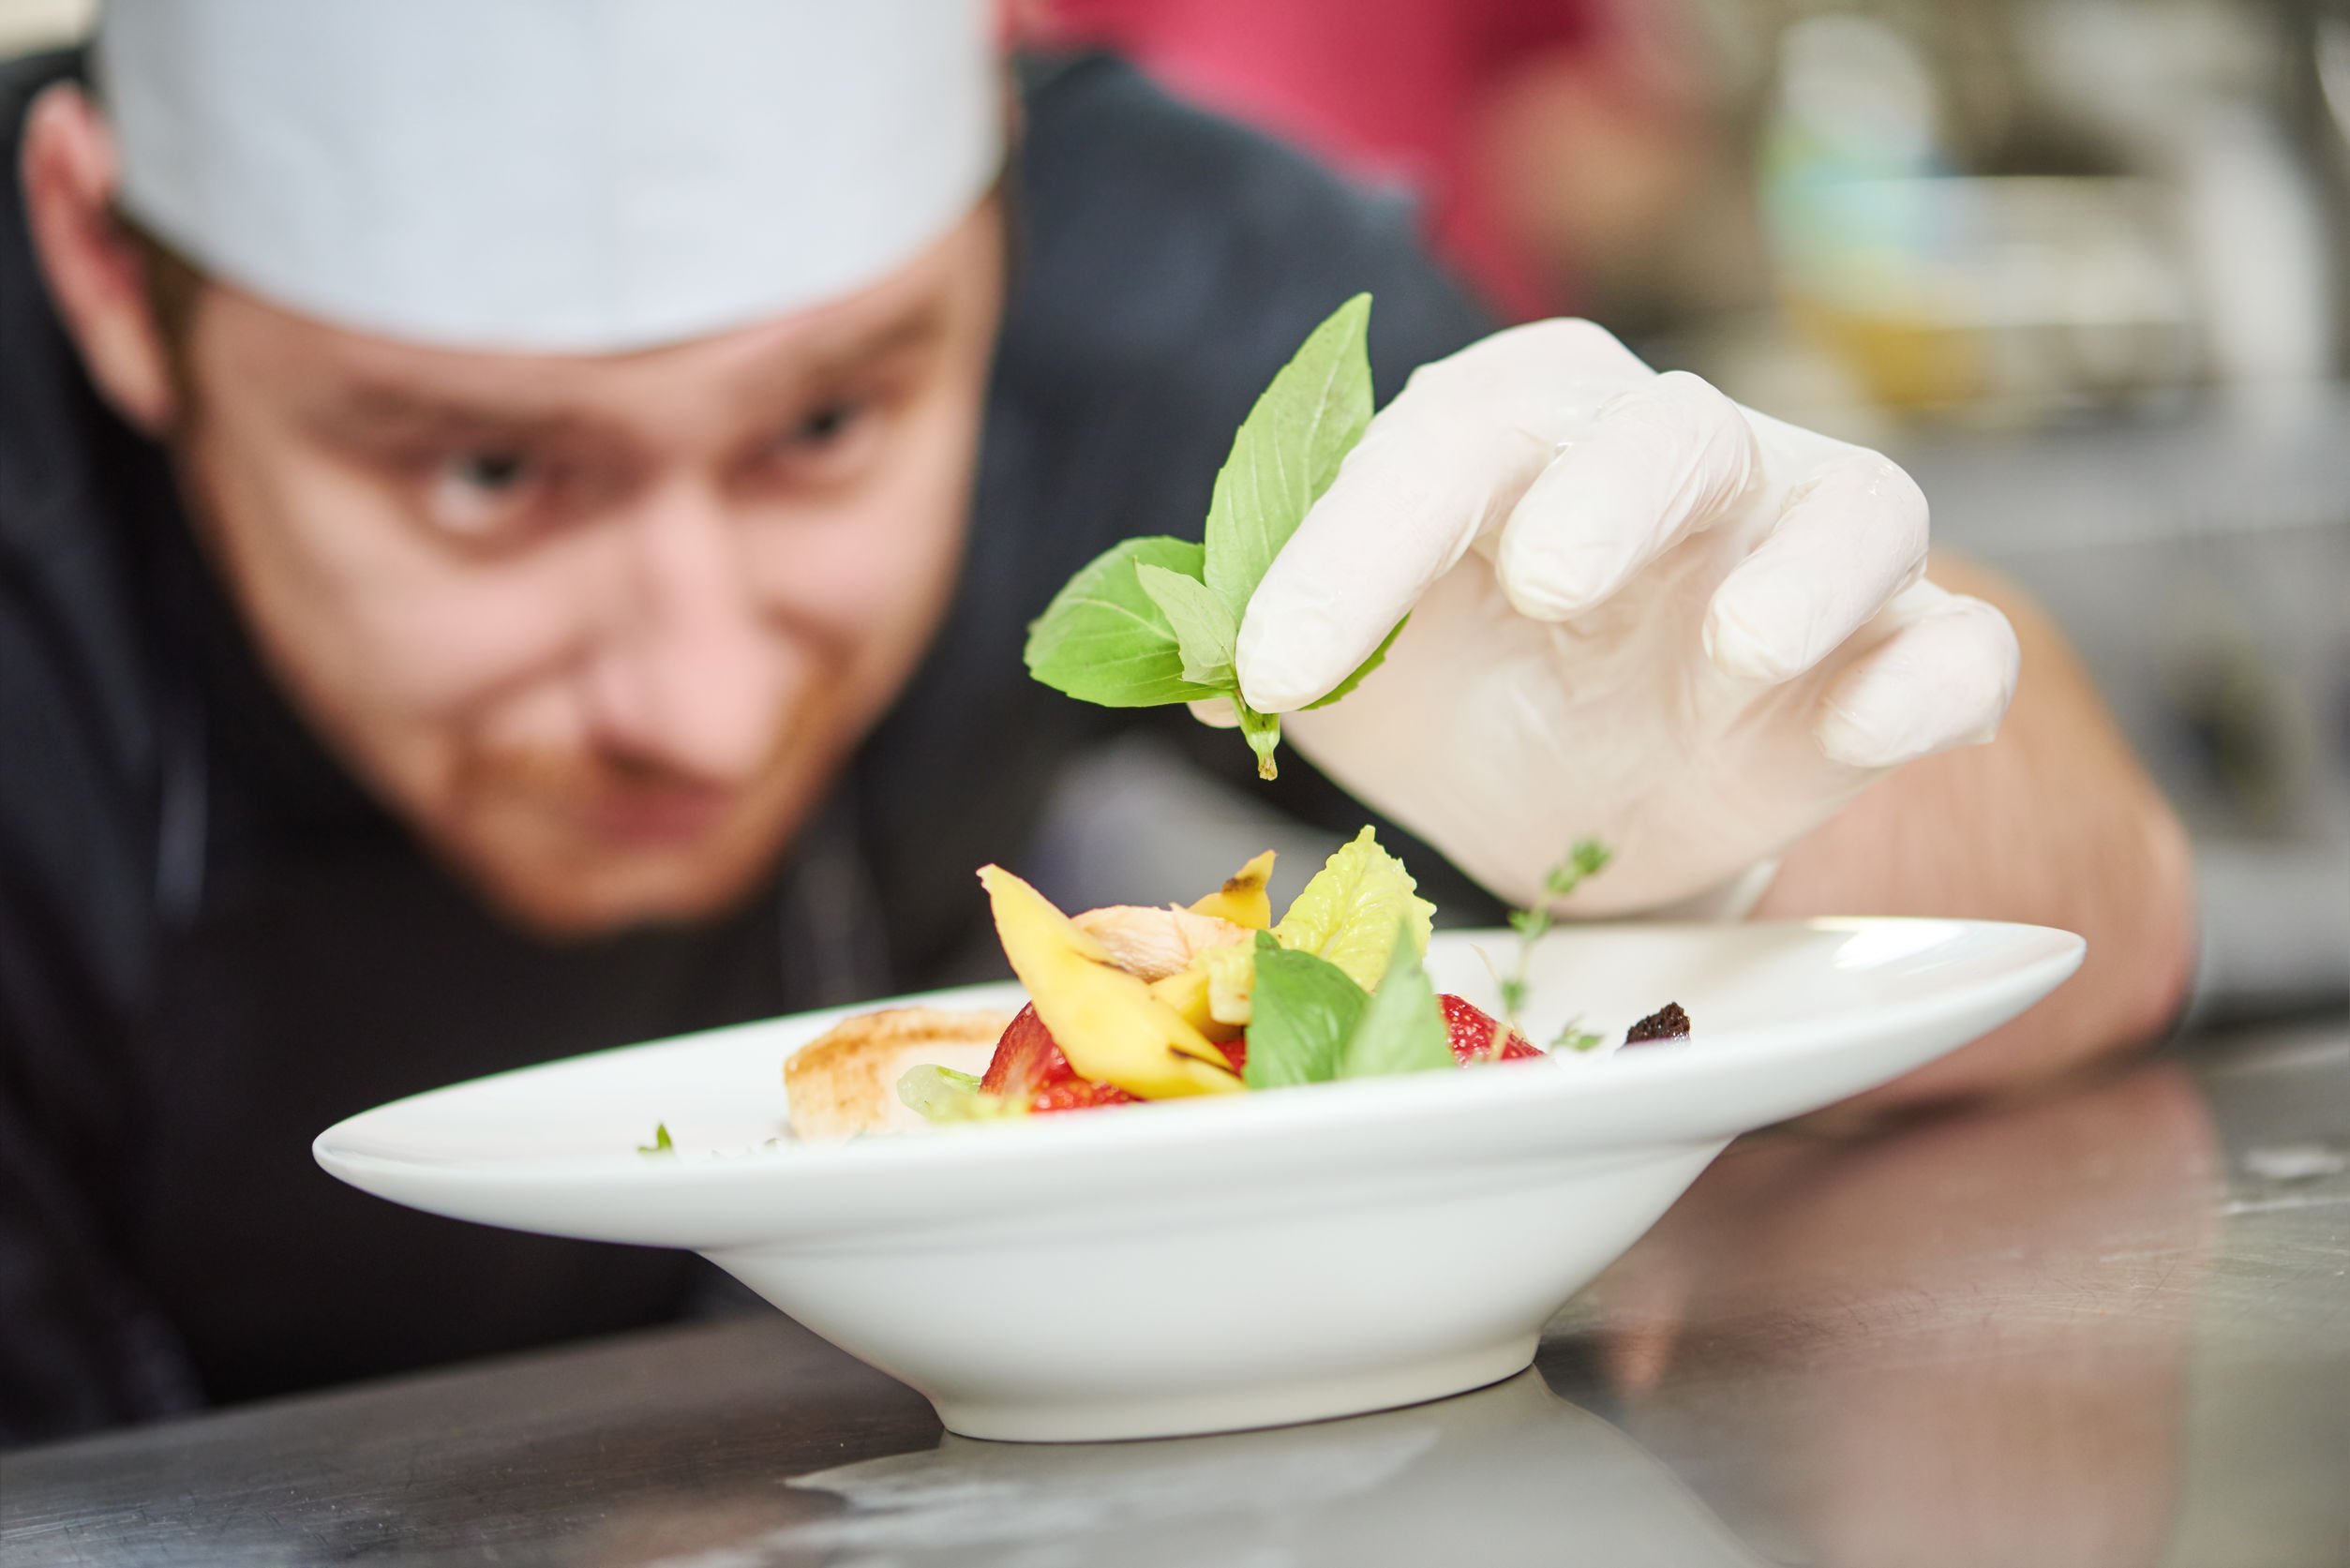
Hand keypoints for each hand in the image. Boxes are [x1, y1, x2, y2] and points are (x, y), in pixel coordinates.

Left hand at [1215, 320, 2018, 914]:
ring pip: (1854, 507)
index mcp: (1522, 434)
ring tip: (1738, 648)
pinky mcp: (1893, 659)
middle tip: (1549, 582)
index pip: (1447, 440)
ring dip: (1804, 573)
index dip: (1356, 543)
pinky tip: (1880, 723)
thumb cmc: (1463, 699)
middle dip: (1614, 492)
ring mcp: (1801, 553)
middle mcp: (1673, 463)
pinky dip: (1933, 676)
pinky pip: (1956, 643)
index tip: (1275, 667)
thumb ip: (1270, 648)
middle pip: (1668, 430)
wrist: (1590, 807)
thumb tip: (1193, 669)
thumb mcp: (1350, 678)